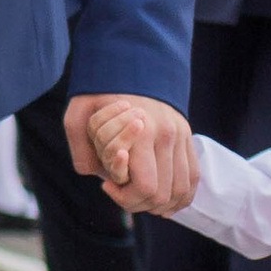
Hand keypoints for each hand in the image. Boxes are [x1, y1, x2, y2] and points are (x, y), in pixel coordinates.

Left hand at [65, 92, 196, 213]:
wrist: (130, 65)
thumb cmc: (98, 95)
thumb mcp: (77, 118)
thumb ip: (82, 150)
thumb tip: (99, 177)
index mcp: (142, 134)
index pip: (145, 188)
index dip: (124, 198)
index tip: (106, 186)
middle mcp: (167, 137)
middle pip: (163, 196)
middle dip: (138, 204)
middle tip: (120, 193)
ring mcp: (181, 138)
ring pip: (182, 191)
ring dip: (160, 205)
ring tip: (138, 196)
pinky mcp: (188, 138)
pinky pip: (193, 178)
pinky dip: (180, 196)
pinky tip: (161, 200)